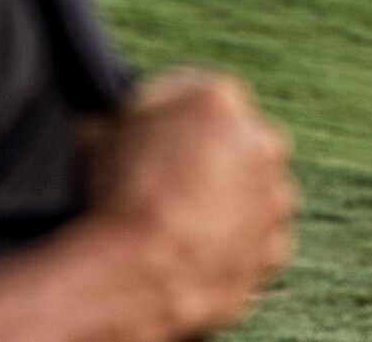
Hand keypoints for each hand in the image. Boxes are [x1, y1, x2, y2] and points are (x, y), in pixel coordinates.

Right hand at [81, 69, 297, 337]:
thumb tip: (104, 116)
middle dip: (208, 155)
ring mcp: (275, 196)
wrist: (132, 275)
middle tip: (165, 184)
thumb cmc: (111, 199)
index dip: (168, 119)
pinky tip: (196, 253)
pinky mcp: (276, 246)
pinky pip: (257, 239)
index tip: (148, 142)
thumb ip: (115, 114)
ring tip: (178, 223)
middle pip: (234, 139)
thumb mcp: (95, 134)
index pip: (195, 96)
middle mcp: (262, 141)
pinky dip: (235, 245)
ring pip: (253, 189)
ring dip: (228, 199)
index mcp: (219, 99)